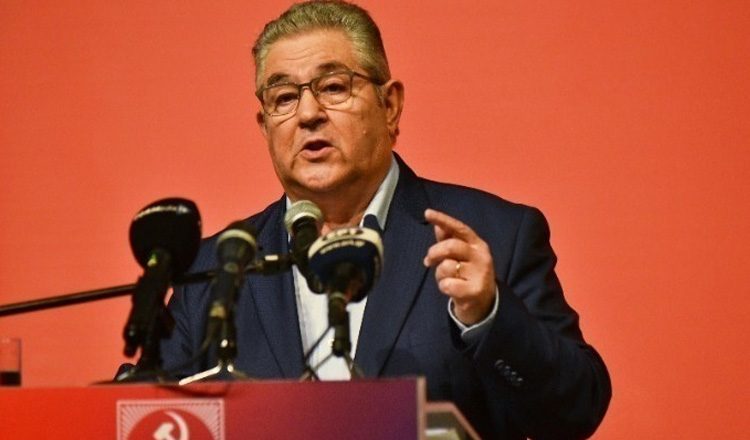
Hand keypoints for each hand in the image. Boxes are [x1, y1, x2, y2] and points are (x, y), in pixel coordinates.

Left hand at [423, 208, 496, 324]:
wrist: (485, 304)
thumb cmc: (468, 275)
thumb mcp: (462, 256)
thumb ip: (450, 240)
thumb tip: (437, 226)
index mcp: (477, 244)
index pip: (459, 228)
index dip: (443, 220)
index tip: (427, 213)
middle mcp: (481, 256)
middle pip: (450, 246)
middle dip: (434, 253)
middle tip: (428, 261)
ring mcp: (480, 273)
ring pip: (447, 266)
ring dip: (439, 274)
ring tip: (446, 279)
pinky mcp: (475, 290)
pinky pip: (447, 284)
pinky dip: (443, 287)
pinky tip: (451, 290)